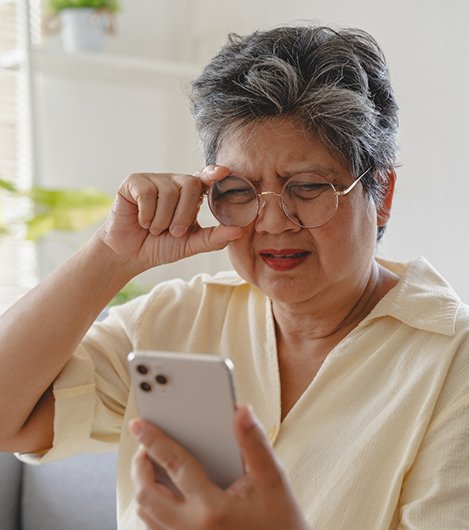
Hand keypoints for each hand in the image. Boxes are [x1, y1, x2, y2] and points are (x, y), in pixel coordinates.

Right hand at [97, 166, 243, 272]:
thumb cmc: (161, 246)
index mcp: (190, 194)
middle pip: (190, 184)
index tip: (224, 173)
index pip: (205, 177)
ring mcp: (154, 180)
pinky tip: (142, 221)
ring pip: (169, 192)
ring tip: (154, 229)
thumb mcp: (190, 244)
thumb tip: (239, 231)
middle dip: (183, 215)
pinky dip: (146, 214)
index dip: (214, 173)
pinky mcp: (134, 182)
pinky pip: (147, 193)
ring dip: (162, 219)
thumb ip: (214, 238)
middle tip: (173, 232)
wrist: (130, 254)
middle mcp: (174, 182)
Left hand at [129, 405, 310, 529]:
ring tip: (149, 464)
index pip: (174, 465)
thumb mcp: (272, 479)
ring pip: (146, 515)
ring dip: (142, 486)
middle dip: (139, 465)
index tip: (138, 424)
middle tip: (143, 445)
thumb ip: (254, 442)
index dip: (154, 440)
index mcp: (212, 509)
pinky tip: (163, 492)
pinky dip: (152, 507)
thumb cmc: (280, 521)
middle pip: (147, 494)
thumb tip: (240, 410)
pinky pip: (156, 529)